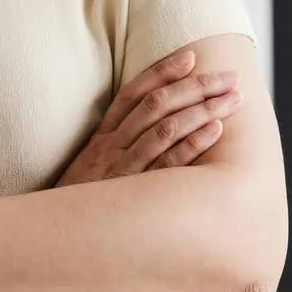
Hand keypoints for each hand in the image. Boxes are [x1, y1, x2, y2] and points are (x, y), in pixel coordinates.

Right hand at [56, 49, 243, 186]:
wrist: (58, 234)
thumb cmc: (79, 204)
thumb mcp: (89, 169)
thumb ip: (115, 148)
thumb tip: (150, 129)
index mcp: (103, 136)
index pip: (133, 92)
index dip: (161, 71)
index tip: (190, 56)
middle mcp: (112, 145)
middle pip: (157, 103)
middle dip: (197, 86)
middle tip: (230, 77)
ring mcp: (123, 167)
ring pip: (167, 127)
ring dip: (204, 109)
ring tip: (233, 99)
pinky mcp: (134, 191)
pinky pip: (168, 162)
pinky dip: (193, 143)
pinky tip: (216, 130)